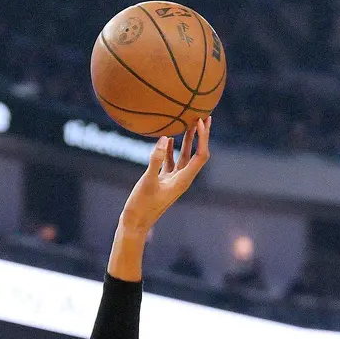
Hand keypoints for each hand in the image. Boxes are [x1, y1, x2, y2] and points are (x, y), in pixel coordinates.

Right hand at [119, 118, 210, 234]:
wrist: (135, 223)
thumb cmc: (141, 206)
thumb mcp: (147, 182)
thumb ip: (155, 160)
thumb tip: (163, 138)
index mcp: (183, 180)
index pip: (200, 156)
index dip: (203, 138)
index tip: (199, 120)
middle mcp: (182, 179)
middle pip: (198, 153)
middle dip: (202, 135)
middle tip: (204, 115)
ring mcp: (173, 180)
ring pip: (185, 156)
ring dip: (188, 139)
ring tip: (190, 120)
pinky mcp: (163, 180)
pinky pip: (171, 161)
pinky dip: (170, 149)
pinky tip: (167, 138)